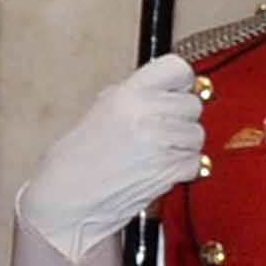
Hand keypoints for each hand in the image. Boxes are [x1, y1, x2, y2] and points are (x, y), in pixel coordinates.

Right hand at [18, 55, 207, 261]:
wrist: (67, 197)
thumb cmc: (79, 158)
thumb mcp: (102, 110)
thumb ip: (138, 95)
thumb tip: (176, 88)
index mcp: (127, 94)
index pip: (177, 68)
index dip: (181, 82)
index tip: (177, 92)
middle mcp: (145, 113)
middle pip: (193, 104)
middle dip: (181, 118)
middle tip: (159, 131)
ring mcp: (160, 142)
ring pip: (197, 134)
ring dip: (182, 146)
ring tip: (153, 153)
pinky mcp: (169, 169)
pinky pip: (196, 162)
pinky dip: (182, 169)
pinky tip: (157, 169)